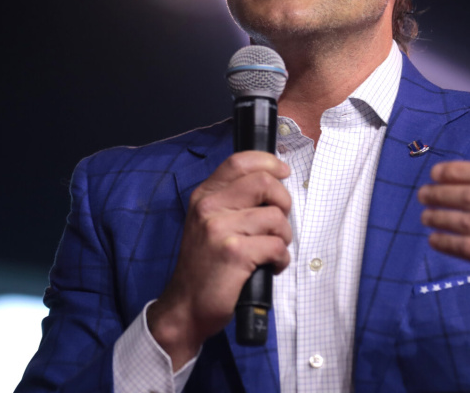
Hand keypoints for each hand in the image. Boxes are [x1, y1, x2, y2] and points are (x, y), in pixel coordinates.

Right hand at [148, 151, 291, 368]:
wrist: (185, 307)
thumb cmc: (205, 267)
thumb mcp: (208, 224)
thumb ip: (232, 202)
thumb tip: (272, 184)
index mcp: (205, 196)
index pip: (240, 162)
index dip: (268, 162)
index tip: (283, 173)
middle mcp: (209, 207)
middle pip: (264, 183)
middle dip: (284, 202)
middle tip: (278, 223)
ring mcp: (220, 229)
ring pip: (275, 217)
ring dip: (283, 237)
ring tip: (271, 251)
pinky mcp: (234, 253)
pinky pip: (276, 246)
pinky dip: (281, 259)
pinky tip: (270, 267)